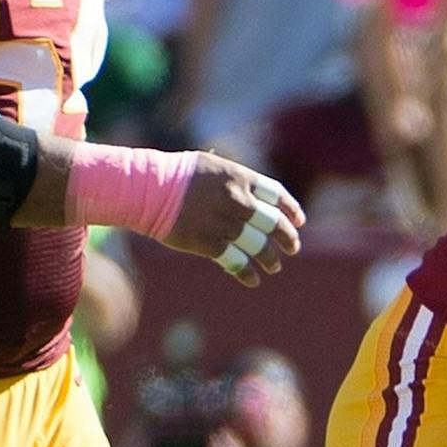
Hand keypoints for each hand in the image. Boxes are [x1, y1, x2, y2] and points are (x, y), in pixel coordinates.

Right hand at [166, 155, 304, 285]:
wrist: (147, 190)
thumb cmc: (177, 174)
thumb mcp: (212, 166)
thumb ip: (236, 180)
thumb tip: (254, 195)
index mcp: (241, 178)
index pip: (278, 196)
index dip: (292, 210)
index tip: (299, 221)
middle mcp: (238, 201)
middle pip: (275, 223)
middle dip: (288, 238)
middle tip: (293, 248)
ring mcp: (226, 223)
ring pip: (260, 247)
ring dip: (271, 259)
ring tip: (275, 266)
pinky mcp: (210, 244)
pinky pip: (237, 262)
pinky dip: (248, 273)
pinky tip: (254, 280)